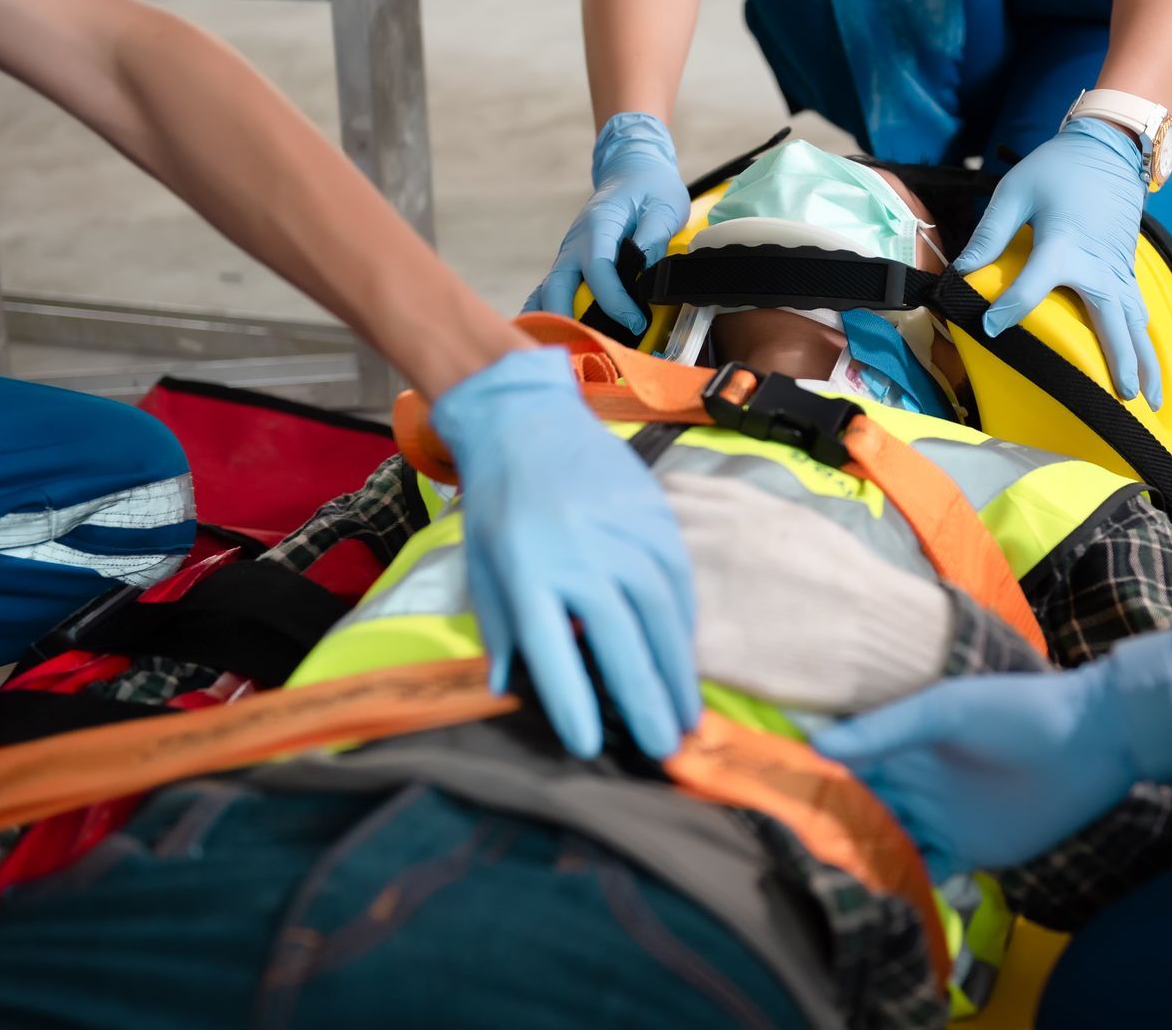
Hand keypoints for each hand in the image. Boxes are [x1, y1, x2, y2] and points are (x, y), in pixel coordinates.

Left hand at [431, 348, 699, 758]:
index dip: (572, 701)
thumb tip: (510, 692)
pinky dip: (687, 626)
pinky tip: (688, 659)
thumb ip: (501, 630)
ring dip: (677, 671)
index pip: (553, 650)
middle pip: (620, 639)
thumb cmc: (500, 506)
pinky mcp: (655, 516)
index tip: (587, 746)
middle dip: (643, 699)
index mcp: (527, 571)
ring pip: (663, 614)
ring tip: (686, 719)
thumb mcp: (482, 568)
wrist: (527, 421)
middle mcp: (580, 554)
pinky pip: (679, 582)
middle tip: (663, 751)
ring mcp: (624, 532)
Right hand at [526, 112, 688, 333]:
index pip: (598, 268)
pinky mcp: (571, 265)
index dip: (614, 300)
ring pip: (548, 291)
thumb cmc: (650, 189)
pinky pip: (552, 292)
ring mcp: (570, 254)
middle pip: (558, 285)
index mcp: (599, 224)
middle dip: (568, 318)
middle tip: (590, 347)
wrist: (632, 172)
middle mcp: (577, 241)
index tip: (635, 322)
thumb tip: (645, 269)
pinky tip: (545, 338)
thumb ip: (654, 236)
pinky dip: (546, 314)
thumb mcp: (664, 205)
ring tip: (559, 353)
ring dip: (551, 321)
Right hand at [812, 628, 1171, 877]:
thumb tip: (817, 744)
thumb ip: (886, 730)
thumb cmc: (1015, 712)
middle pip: (855, 805)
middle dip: (822, 820)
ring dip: (855, 854)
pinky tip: (871, 892)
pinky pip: (919, 870)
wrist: (1091, 742)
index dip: (808, 772)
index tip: (767, 787)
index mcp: (902, 740)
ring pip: (880, 841)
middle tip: (779, 840)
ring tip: (815, 872)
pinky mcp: (963, 850)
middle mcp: (911, 780)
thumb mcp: (945, 711)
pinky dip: (897, 881)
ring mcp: (935, 817)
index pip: (843, 759)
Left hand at [957, 116, 1162, 407]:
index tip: (991, 327)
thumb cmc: (1056, 169)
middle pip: (1109, 321)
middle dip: (1117, 361)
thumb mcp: (1014, 192)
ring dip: (1145, 361)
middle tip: (1122, 399)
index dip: (1009, 309)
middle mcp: (1097, 265)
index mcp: (1063, 245)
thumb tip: (962, 271)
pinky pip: (1138, 312)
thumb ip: (989, 234)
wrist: (1107, 149)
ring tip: (1150, 401)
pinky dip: (1146, 341)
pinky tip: (1149, 368)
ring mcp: (1118, 270)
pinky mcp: (1127, 270)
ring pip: (1135, 323)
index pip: (1032, 288)